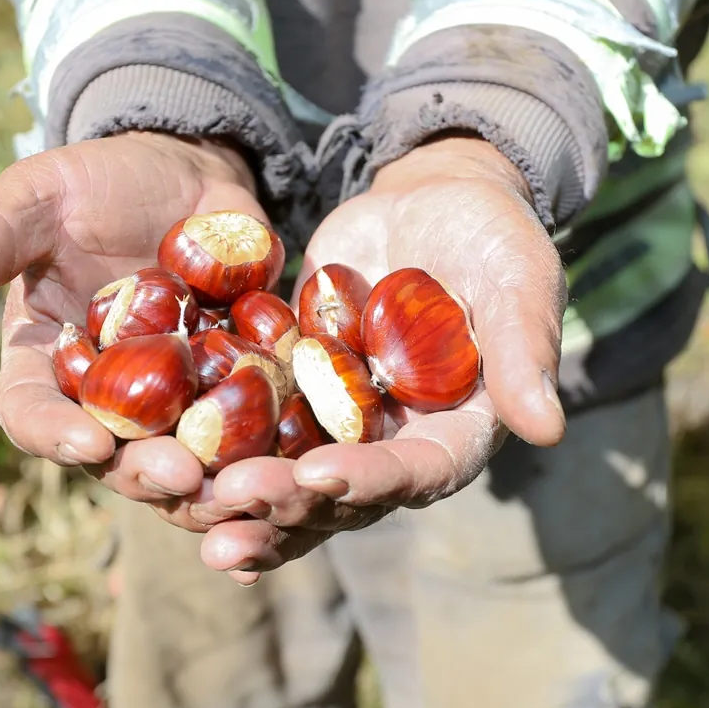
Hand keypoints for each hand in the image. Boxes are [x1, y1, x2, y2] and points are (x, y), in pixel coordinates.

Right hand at [0, 131, 266, 532]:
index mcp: (45, 365)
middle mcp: (107, 400)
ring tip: (247, 490)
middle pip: (118, 458)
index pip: (33, 415)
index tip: (83, 442)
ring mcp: (176, 403)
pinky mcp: (238, 389)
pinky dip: (275, 454)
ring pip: (192, 463)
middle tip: (180, 477)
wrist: (183, 172)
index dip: (54, 435)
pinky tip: (303, 470)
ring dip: (216, 485)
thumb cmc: (95, 184)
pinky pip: (257, 434)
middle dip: (146, 472)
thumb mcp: (38, 201)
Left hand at [197, 135, 568, 574]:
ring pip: (287, 478)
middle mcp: (392, 444)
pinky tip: (161, 458)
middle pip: (339, 494)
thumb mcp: (518, 282)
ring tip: (186, 507)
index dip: (369, 480)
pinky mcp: (293, 390)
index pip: (414, 473)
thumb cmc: (493, 237)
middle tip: (229, 504)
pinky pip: (252, 428)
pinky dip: (213, 445)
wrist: (433, 200)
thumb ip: (526, 352)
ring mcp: (338, 423)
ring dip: (240, 499)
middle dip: (285, 502)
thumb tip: (547, 429)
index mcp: (454, 433)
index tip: (321, 475)